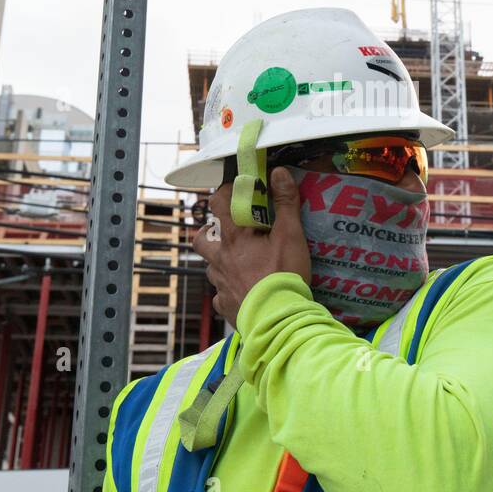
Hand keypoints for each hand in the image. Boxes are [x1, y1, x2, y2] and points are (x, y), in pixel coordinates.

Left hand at [192, 166, 311, 328]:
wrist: (277, 319)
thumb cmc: (282, 275)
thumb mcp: (291, 235)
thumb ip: (285, 203)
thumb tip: (278, 173)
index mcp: (234, 238)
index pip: (218, 205)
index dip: (223, 193)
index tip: (235, 190)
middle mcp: (221, 260)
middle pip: (201, 240)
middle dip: (208, 232)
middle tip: (223, 231)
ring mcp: (221, 285)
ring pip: (211, 268)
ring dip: (220, 262)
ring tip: (238, 263)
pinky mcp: (226, 306)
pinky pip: (221, 296)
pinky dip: (229, 292)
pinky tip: (242, 293)